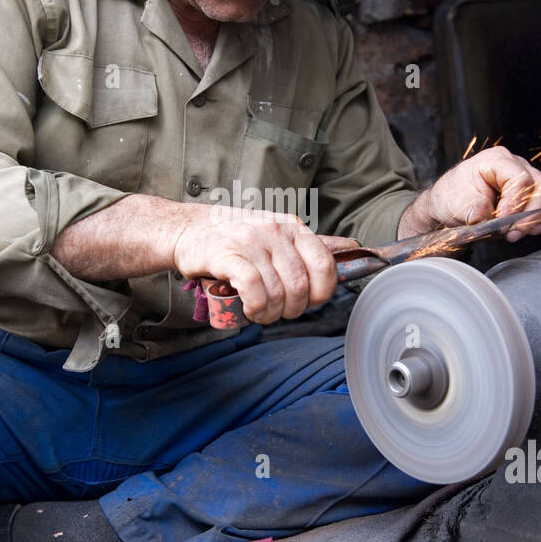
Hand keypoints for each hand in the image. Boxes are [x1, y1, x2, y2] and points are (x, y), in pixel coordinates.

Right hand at [173, 207, 359, 322]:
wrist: (188, 230)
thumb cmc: (234, 238)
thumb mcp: (274, 234)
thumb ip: (305, 247)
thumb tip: (353, 247)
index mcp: (292, 227)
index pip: (325, 264)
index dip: (321, 292)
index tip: (309, 303)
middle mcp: (275, 231)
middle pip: (300, 285)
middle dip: (292, 309)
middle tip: (278, 313)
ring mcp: (251, 241)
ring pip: (277, 291)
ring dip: (270, 313)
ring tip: (259, 314)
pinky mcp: (227, 254)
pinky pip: (253, 288)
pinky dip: (255, 307)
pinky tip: (249, 310)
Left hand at [418, 146, 540, 242]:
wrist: (454, 207)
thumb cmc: (454, 198)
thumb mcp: (454, 202)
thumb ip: (470, 208)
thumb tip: (484, 215)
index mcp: (496, 160)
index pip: (519, 179)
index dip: (515, 204)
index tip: (502, 222)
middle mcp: (518, 166)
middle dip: (530, 216)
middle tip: (512, 233)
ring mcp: (532, 179)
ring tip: (532, 231)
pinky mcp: (539, 195)